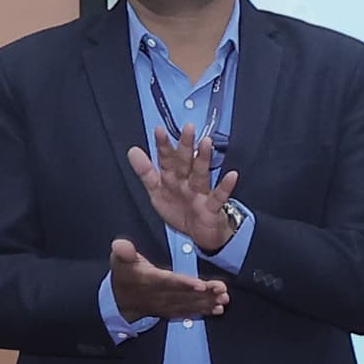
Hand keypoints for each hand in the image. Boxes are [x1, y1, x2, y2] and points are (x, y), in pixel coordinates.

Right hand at [110, 236, 225, 321]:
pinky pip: (188, 312)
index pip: (167, 282)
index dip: (183, 283)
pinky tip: (217, 310)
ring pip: (189, 304)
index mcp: (148, 280)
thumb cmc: (124, 275)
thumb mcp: (119, 260)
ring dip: (208, 302)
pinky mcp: (171, 310)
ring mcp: (166, 305)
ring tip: (224, 299)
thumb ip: (123, 252)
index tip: (200, 284)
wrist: (120, 300)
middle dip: (204, 293)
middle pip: (184, 294)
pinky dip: (203, 312)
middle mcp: (159, 295)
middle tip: (222, 290)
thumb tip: (121, 245)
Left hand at [129, 126, 242, 256]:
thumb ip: (145, 171)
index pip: (167, 159)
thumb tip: (132, 151)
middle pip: (185, 162)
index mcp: (172, 178)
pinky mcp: (211, 207)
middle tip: (188, 128)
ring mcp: (200, 193)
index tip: (159, 131)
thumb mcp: (157, 191)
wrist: (201, 234)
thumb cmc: (181, 210)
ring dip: (204, 159)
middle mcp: (186, 182)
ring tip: (206, 143)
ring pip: (200, 174)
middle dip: (185, 146)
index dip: (162, 145)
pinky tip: (231, 176)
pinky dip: (225, 187)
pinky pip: (218, 196)